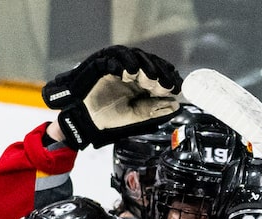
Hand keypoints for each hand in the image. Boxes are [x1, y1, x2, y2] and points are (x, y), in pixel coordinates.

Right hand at [42, 45, 181, 148]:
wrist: (85, 119)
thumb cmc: (109, 118)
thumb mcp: (136, 116)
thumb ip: (154, 110)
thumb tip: (176, 105)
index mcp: (141, 83)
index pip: (159, 74)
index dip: (169, 79)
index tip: (176, 88)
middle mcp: (131, 72)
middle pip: (149, 62)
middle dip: (159, 73)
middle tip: (165, 84)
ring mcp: (117, 65)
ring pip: (134, 57)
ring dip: (144, 65)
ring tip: (150, 77)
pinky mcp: (102, 63)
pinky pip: (113, 57)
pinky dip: (121, 63)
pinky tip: (128, 72)